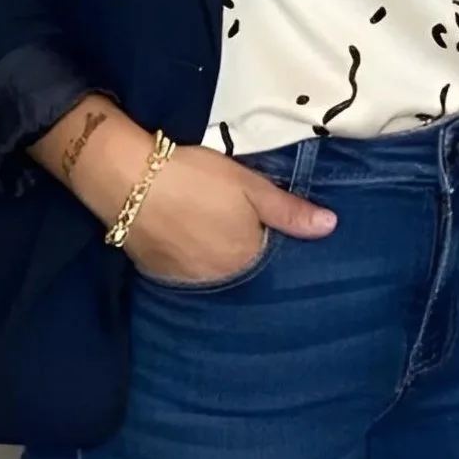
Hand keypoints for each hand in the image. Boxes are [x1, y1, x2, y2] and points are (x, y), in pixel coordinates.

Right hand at [119, 142, 336, 282]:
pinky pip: (183, 270)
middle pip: (239, 268)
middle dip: (240, 249)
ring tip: (205, 226)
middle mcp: (218, 280)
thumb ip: (289, 210)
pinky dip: (187, 257)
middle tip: (228, 217)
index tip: (261, 220)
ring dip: (213, 255)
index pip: (269, 259)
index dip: (266, 237)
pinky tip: (182, 235)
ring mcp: (184, 280)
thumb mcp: (249, 185)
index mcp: (245, 260)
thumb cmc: (195, 178)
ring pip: (210, 270)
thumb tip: (331, 226)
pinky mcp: (156, 273)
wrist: (128, 179)